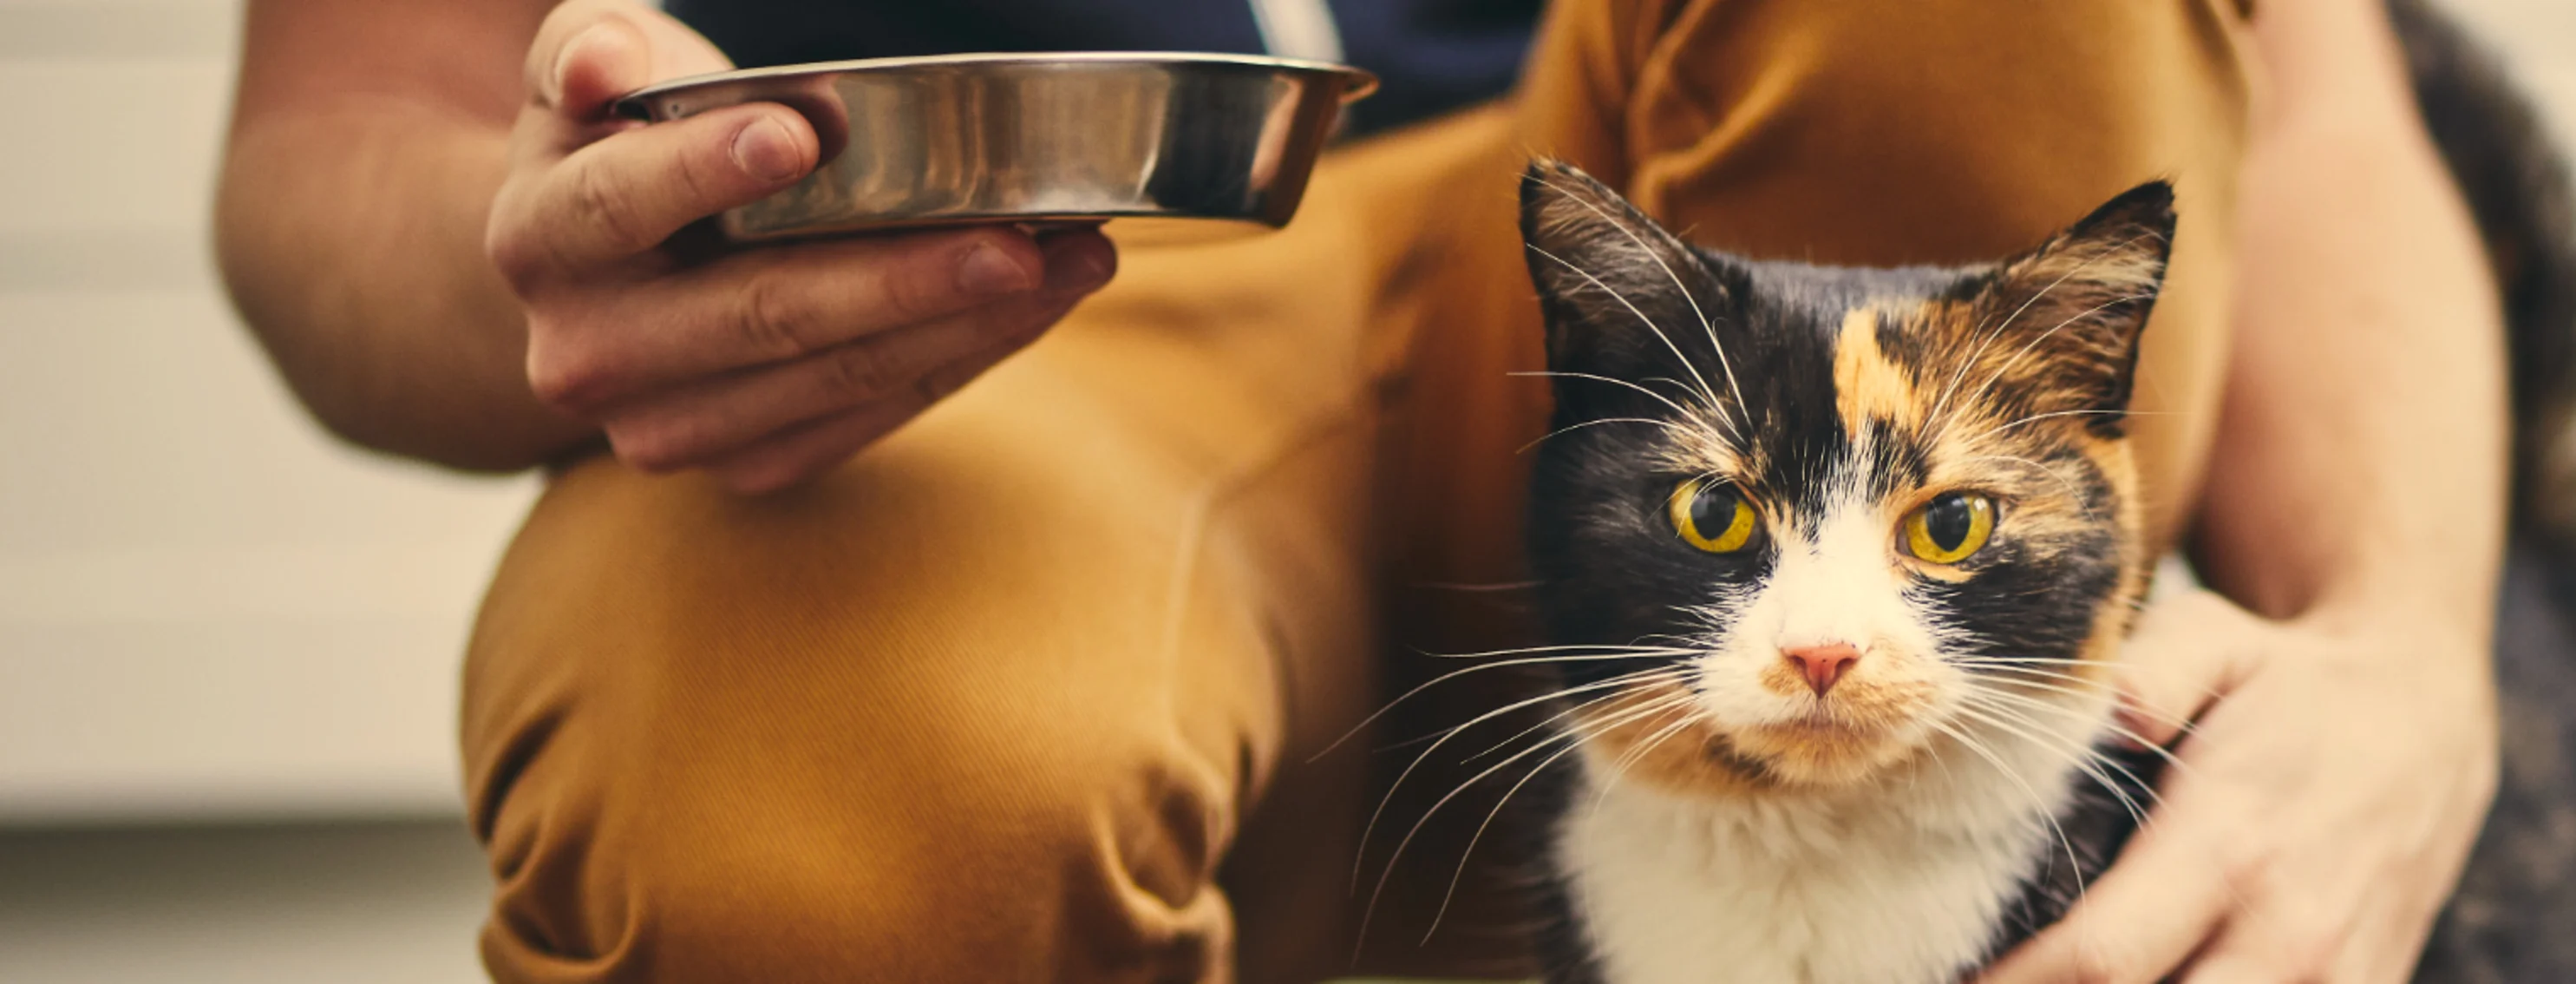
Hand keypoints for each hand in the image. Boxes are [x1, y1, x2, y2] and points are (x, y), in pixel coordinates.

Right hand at [484, 0, 1115, 491]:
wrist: (598, 277)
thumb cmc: (622, 138)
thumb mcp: (593, 66)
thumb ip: (593, 47)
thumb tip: (602, 68)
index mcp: (540, 237)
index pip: (617, 205)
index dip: (704, 171)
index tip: (801, 135)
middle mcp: (588, 353)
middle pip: (759, 314)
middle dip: (900, 277)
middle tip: (1015, 240)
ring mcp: (666, 427)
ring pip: (834, 378)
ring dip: (967, 324)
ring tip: (1072, 262)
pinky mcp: (744, 467)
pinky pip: (868, 419)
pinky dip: (961, 360)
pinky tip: (1036, 306)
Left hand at [1980, 589, 2497, 982]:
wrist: (2424, 715)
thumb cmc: (2287, 680)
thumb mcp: (2215, 639)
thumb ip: (2152, 671)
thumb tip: (2110, 707)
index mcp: (2227, 846)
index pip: (2101, 959)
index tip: (1954, 982)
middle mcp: (2286, 931)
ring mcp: (2336, 976)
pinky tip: (2144, 982)